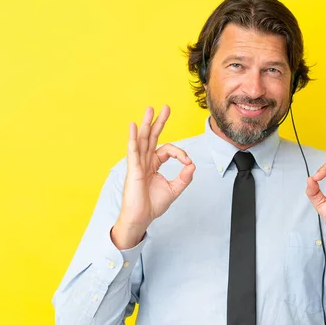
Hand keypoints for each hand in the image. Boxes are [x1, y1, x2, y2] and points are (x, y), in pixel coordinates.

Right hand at [112, 105, 195, 248]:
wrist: (141, 218)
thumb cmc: (152, 205)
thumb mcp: (174, 189)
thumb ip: (184, 177)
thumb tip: (192, 165)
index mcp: (153, 164)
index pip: (168, 149)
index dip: (180, 153)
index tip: (187, 161)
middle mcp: (145, 161)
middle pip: (152, 136)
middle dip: (159, 121)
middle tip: (165, 107)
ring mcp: (138, 164)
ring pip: (143, 139)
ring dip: (147, 124)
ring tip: (150, 109)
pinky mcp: (133, 169)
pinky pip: (133, 150)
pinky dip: (134, 138)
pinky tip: (134, 126)